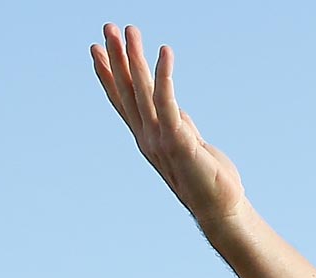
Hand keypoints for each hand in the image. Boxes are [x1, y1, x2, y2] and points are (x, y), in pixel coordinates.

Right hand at [91, 25, 247, 225]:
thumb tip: (176, 110)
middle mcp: (147, 137)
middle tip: (107, 27)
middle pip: (127, 90)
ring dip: (134, 58)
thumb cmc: (208, 181)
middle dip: (116, 57)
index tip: (95, 49)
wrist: (220, 211)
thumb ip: (179, 127)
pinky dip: (165, 75)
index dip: (108, 75)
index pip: (122, 100)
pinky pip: (168, 101)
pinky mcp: (179, 140)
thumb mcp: (189, 146)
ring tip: (129, 31)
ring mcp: (160, 139)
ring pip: (142, 91)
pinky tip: (165, 51)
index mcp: (147, 137)